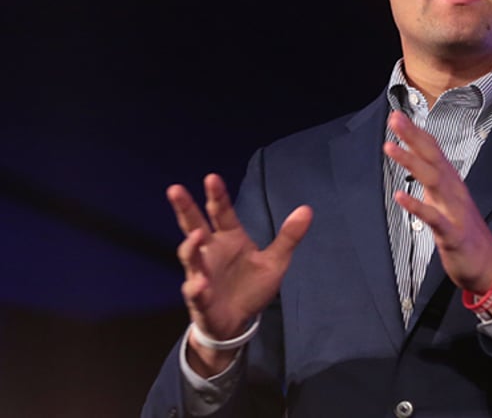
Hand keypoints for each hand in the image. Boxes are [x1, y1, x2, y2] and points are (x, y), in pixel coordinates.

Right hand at [169, 173, 311, 373]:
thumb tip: (307, 209)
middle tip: (175, 189)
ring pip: (190, 256)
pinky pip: (195, 291)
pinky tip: (199, 284)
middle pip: (194, 225)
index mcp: (229, 238)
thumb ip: (289, 236)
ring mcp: (201, 273)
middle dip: (185, 208)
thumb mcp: (275, 261)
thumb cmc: (251, 286)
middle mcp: (211, 252)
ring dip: (191, 246)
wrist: (238, 321)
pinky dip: (196, 287)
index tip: (212, 177)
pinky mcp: (200, 298)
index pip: (221, 212)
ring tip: (197, 235)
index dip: (217, 196)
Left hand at [383, 111, 491, 301]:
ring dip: (412, 162)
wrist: (488, 265)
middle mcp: (453, 191)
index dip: (416, 132)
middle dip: (413, 137)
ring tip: (391, 148)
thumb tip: (417, 160)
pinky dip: (417, 206)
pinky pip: (434, 218)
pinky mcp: (453, 233)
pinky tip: (400, 196)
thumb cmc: (464, 231)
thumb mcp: (448, 200)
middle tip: (395, 119)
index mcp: (451, 182)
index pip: (433, 150)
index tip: (398, 116)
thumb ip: (433, 179)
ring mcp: (455, 211)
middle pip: (433, 158)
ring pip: (433, 180)